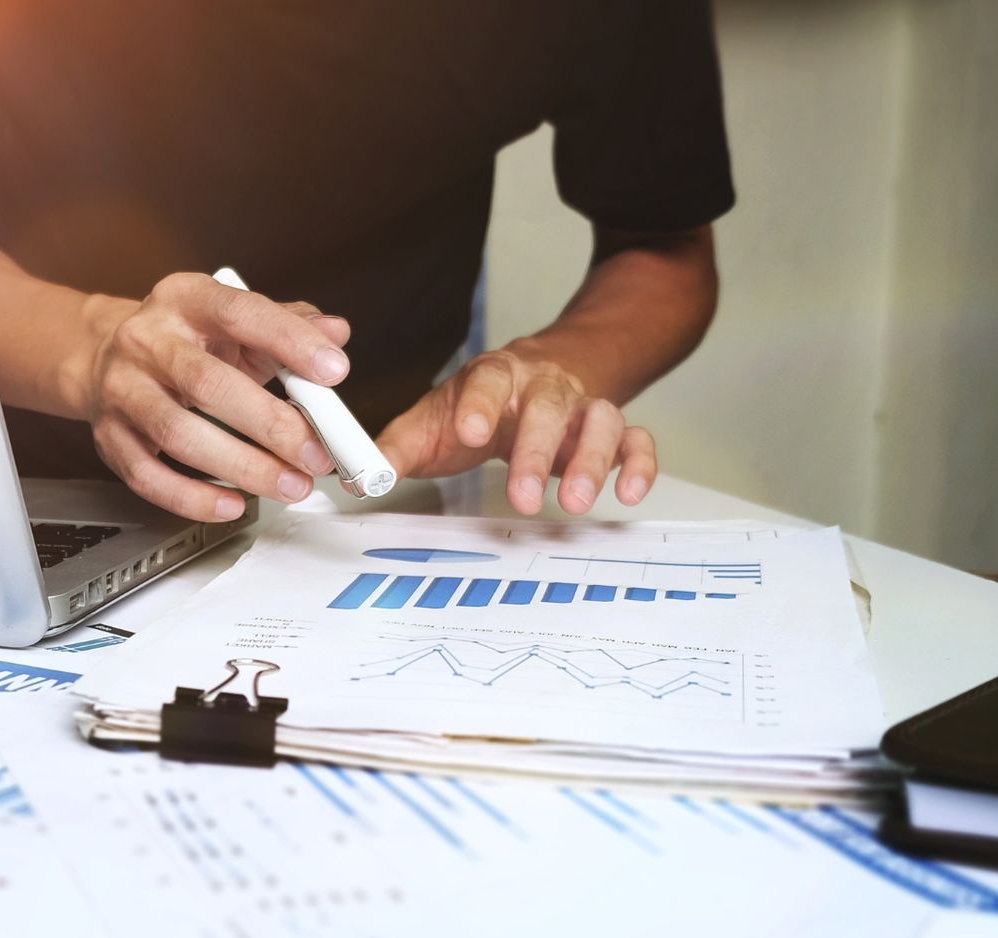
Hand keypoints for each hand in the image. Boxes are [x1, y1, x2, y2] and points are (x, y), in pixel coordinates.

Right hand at [70, 272, 351, 520]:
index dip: (289, 341)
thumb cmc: (185, 342)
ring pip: (178, 435)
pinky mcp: (109, 437)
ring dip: (242, 467)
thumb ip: (287, 325)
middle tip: (316, 455)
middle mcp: (146, 340)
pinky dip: (193, 497)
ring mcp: (122, 390)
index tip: (334, 371)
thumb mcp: (233, 321)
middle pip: (207, 384)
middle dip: (271, 425)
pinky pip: (148, 476)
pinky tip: (232, 503)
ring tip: (288, 485)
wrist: (105, 358)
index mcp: (185, 299)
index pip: (239, 313)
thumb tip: (335, 334)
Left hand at [375, 348, 656, 514]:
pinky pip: (636, 439)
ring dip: (592, 461)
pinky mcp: (611, 430)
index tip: (469, 434)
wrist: (538, 373)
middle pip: (547, 407)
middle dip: (536, 452)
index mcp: (493, 376)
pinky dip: (639, 463)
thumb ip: (396, 449)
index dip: (480, 405)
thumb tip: (357, 476)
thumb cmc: (479, 405)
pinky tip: (631, 493)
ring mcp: (581, 406)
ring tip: (577, 503)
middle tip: (523, 497)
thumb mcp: (432, 421)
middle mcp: (543, 386)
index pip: (487, 380)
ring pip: (599, 421)